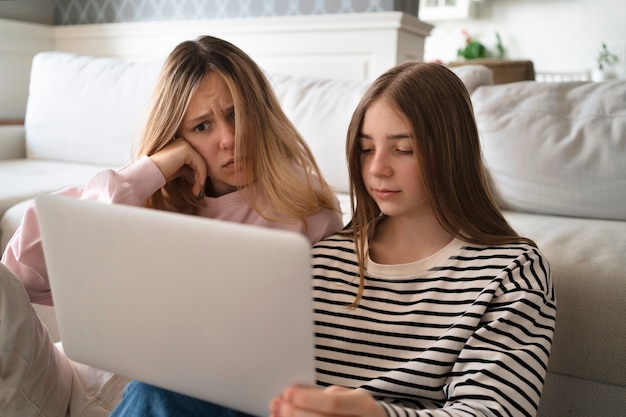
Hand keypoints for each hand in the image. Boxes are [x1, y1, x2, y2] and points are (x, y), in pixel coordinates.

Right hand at [149, 138, 206, 197]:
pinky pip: (200, 164)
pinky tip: (199, 184)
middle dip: (200, 177)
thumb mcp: (179, 169)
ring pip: (201, 163)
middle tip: (198, 191)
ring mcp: (185, 144)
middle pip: (199, 161)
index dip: (198, 174)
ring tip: (197, 190)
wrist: (151, 172)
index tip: (197, 187)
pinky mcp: (186, 150)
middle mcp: (183, 142)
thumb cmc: (162, 172)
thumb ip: (189, 167)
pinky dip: (201, 175)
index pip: (196, 160)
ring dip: (201, 178)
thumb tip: (199, 172)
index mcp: (181, 144)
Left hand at [270, 385, 385, 416]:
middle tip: (279, 405)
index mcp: (363, 405)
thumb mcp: (345, 395)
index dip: (309, 398)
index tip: (287, 392)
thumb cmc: (353, 408)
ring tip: (277, 414)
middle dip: (297, 413)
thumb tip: (290, 392)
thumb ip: (319, 394)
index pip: (334, 403)